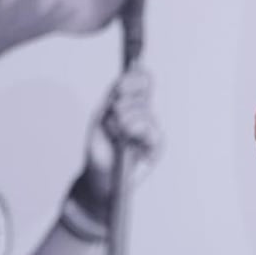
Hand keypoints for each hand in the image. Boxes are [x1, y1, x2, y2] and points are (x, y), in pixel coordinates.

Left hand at [76, 65, 160, 221]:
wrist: (99, 177)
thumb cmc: (100, 148)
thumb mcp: (101, 118)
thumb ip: (113, 100)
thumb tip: (121, 86)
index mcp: (132, 103)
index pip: (143, 80)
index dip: (134, 78)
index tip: (119, 86)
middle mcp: (145, 114)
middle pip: (146, 89)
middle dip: (126, 97)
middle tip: (113, 112)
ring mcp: (152, 130)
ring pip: (145, 110)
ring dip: (126, 118)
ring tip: (115, 132)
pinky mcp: (156, 146)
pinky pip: (151, 130)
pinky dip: (136, 130)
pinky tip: (127, 138)